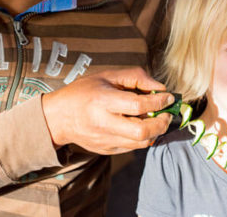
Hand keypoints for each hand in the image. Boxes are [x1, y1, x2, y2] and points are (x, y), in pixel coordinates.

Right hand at [41, 67, 174, 153]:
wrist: (58, 117)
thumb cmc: (83, 92)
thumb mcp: (107, 75)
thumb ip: (135, 77)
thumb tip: (159, 88)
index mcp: (104, 101)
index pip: (138, 106)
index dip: (159, 101)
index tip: (169, 97)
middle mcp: (104, 124)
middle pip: (142, 131)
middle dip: (161, 122)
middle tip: (167, 113)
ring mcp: (105, 140)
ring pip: (141, 143)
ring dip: (156, 131)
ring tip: (158, 118)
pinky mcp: (107, 150)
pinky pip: (133, 147)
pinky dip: (144, 137)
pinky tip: (144, 125)